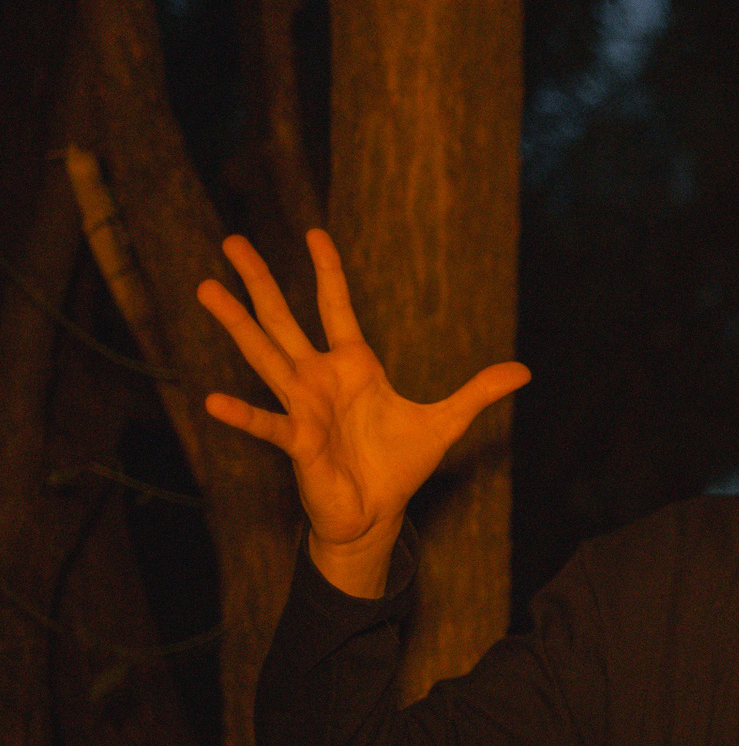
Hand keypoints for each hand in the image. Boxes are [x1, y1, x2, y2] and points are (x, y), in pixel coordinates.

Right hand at [198, 230, 528, 574]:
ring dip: (237, 324)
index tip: (314, 232)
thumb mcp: (446, 423)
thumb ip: (479, 392)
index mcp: (353, 366)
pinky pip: (267, 425)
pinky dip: (243, 415)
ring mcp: (303, 408)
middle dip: (260, 281)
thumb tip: (524, 371)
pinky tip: (212, 401)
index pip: (336, 307)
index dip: (328, 271)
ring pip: (263, 357)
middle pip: (283, 320)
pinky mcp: (298, 443)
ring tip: (206, 289)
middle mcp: (319, 379)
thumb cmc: (399, 466)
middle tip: (231, 241)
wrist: (376, 513)